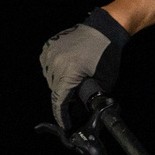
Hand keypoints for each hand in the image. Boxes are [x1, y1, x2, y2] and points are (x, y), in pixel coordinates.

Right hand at [39, 9, 128, 131]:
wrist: (104, 30)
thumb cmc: (107, 54)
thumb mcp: (103, 81)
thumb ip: (90, 97)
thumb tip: (81, 108)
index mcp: (69, 72)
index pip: (60, 101)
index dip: (62, 115)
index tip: (64, 124)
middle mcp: (56, 62)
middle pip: (55, 90)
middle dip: (64, 97)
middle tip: (76, 97)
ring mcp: (51, 52)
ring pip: (49, 78)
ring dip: (59, 83)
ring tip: (73, 79)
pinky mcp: (49, 45)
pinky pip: (47, 65)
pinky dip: (54, 70)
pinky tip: (66, 68)